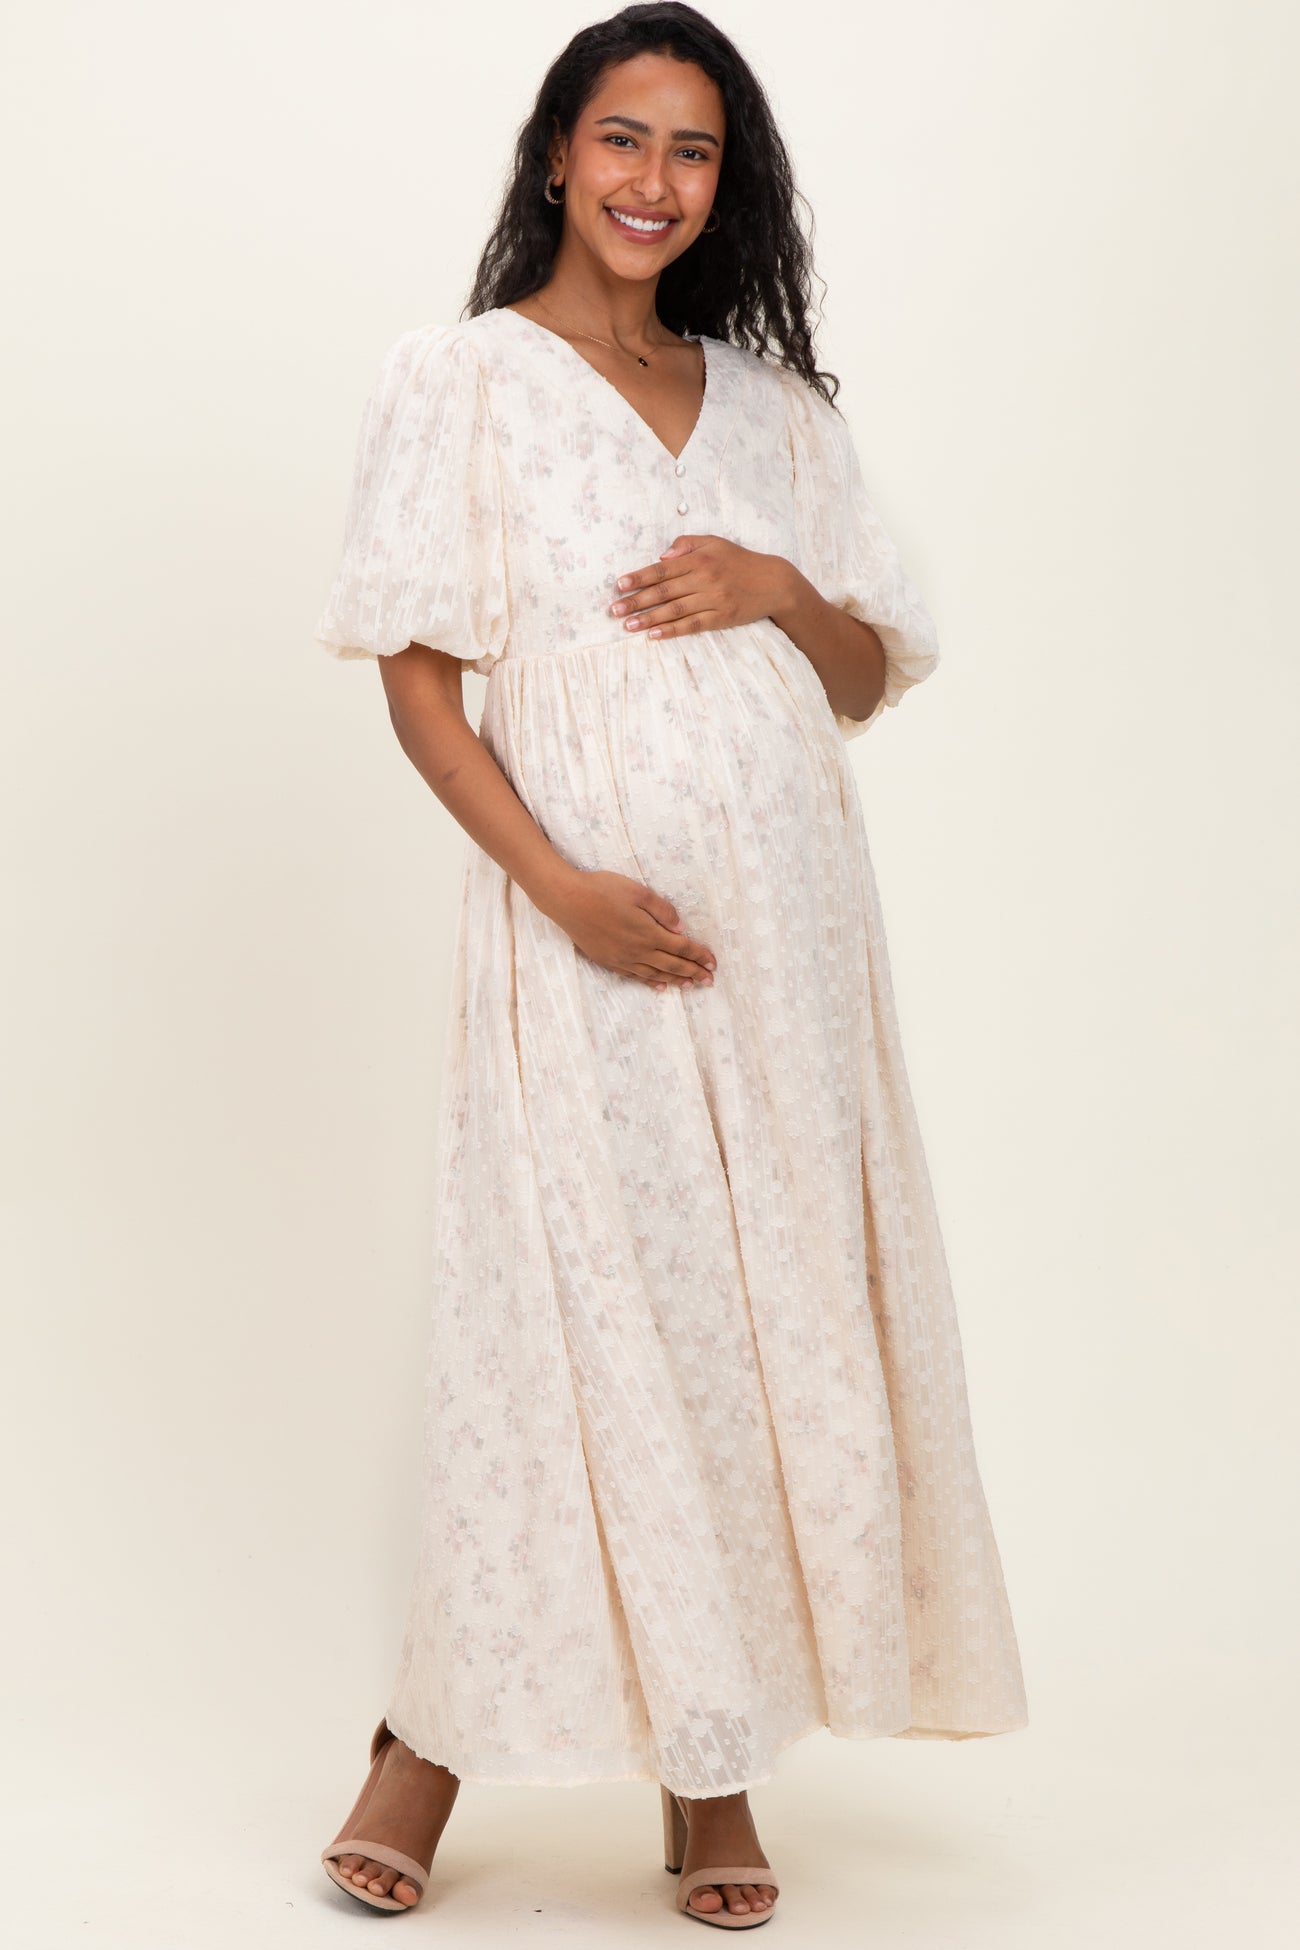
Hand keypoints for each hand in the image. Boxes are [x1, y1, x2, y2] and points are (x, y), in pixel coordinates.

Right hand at [549, 870, 716, 992]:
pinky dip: (651, 983)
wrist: (567, 901)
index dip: (699, 956)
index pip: (682, 947)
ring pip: (655, 974)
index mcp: (648, 932)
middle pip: (672, 965)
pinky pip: (635, 977)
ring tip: (690, 986)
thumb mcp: (638, 891)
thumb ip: (662, 910)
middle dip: (693, 973)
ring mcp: (622, 959)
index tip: (713, 963)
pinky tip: (660, 986)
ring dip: (675, 981)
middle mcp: (638, 950)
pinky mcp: (608, 961)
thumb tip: (681, 928)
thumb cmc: (602, 890)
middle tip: (709, 981)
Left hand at [608, 536, 796, 639]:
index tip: (619, 585)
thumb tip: (662, 556)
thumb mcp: (714, 542)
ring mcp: (712, 601)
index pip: (662, 569)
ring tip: (627, 626)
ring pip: (674, 611)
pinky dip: (671, 630)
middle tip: (614, 610)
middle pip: (664, 592)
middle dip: (636, 601)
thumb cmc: (739, 561)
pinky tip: (654, 634)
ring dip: (648, 619)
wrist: (773, 582)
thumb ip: (686, 545)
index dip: (639, 577)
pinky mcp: (720, 619)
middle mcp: (704, 579)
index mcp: (699, 560)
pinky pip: (692, 625)